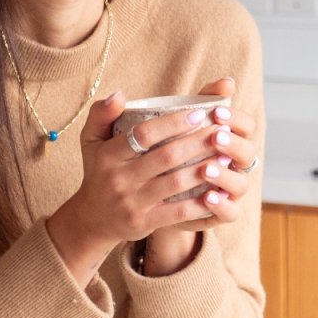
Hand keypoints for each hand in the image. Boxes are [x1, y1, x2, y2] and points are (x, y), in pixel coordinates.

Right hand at [45, 89, 230, 283]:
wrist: (93, 218)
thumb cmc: (100, 171)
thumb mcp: (91, 140)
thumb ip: (101, 114)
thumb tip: (118, 94)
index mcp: (109, 154)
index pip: (144, 134)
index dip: (173, 123)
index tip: (199, 113)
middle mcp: (119, 179)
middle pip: (166, 157)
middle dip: (198, 143)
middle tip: (222, 132)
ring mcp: (132, 203)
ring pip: (176, 183)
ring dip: (205, 169)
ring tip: (226, 157)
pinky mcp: (144, 223)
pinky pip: (178, 211)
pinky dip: (200, 202)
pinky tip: (219, 191)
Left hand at [161, 77, 258, 232]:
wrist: (151, 191)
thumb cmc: (168, 151)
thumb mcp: (178, 125)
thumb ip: (201, 101)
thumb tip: (227, 81)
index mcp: (230, 139)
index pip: (246, 125)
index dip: (236, 118)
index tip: (217, 112)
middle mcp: (234, 164)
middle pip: (248, 153)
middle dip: (233, 144)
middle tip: (215, 137)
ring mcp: (229, 190)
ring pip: (241, 183)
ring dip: (226, 176)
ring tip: (206, 169)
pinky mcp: (219, 212)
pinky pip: (231, 212)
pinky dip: (222, 206)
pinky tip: (207, 198)